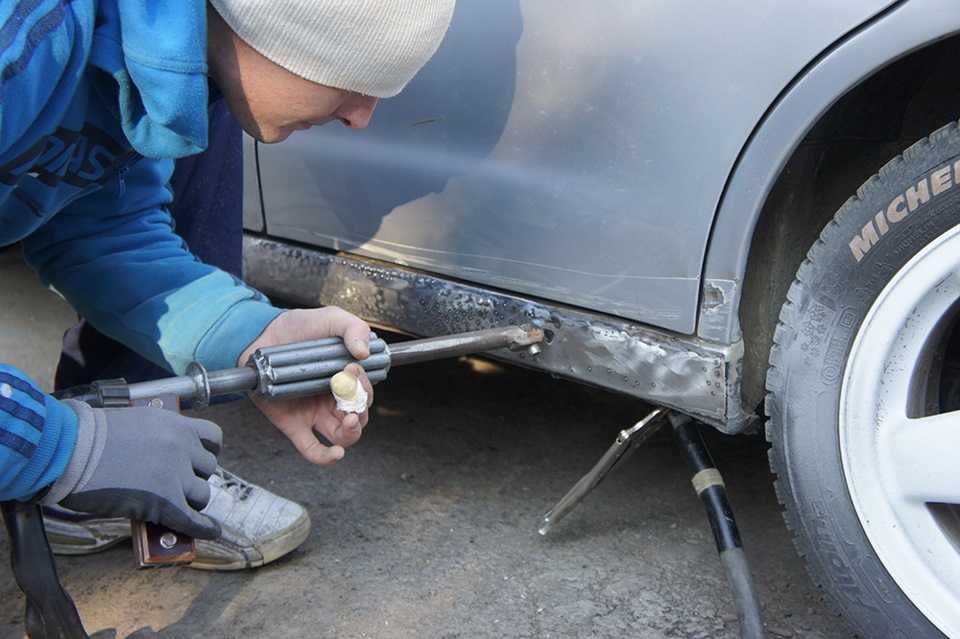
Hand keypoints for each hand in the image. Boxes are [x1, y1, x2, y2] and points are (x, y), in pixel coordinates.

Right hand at [47, 401, 221, 538]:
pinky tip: (211, 532)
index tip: (200, 460)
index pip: (213, 437)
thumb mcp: (134, 423)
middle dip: (193, 477)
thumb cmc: (88, 437)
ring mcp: (176, 473)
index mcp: (175, 424)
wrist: (69, 450)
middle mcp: (182, 446)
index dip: (209, 451)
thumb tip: (161, 456)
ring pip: (202, 494)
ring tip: (173, 504)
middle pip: (208, 468)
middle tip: (176, 485)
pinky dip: (204, 528)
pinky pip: (193, 520)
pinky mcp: (165, 501)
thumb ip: (156, 437)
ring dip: (190, 501)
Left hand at [238, 307, 374, 464]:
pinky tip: (335, 454)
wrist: (262, 335)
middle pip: (360, 417)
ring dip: (352, 433)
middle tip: (347, 387)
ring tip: (349, 419)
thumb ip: (354, 327)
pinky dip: (325, 457)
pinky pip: (312, 449)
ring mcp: (314, 414)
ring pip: (343, 437)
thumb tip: (364, 353)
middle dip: (361, 407)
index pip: (366, 394)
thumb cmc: (298, 328)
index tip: (352, 367)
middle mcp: (333, 400)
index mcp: (346, 379)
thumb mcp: (331, 318)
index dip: (365, 386)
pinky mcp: (294, 425)